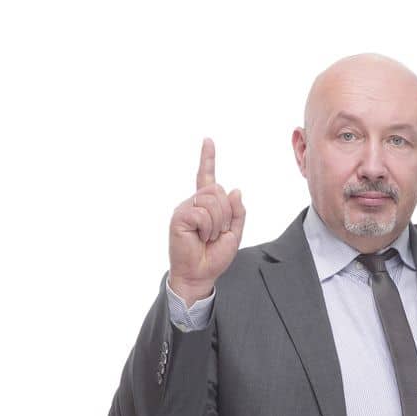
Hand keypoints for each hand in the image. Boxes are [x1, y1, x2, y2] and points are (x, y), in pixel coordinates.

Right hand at [168, 137, 245, 302]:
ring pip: (212, 201)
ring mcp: (185, 208)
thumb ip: (237, 212)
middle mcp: (194, 203)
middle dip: (225, 214)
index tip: (208, 140)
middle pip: (218, 191)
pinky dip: (207, 228)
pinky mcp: (179, 217)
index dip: (207, 159)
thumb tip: (235, 190)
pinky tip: (199, 238)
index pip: (207, 177)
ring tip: (208, 237)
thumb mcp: (234, 234)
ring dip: (217, 223)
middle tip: (217, 233)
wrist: (200, 275)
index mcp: (206, 205)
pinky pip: (202, 213)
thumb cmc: (214, 257)